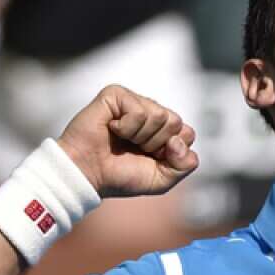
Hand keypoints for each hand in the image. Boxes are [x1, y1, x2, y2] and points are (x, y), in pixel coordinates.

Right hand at [56, 85, 198, 197]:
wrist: (87, 175)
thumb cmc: (120, 176)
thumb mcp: (161, 180)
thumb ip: (184, 165)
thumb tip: (179, 141)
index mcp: (163, 131)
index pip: (188, 133)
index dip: (171, 152)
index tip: (150, 158)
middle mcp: (151, 113)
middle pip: (175, 122)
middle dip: (155, 143)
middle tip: (134, 148)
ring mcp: (134, 102)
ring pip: (160, 115)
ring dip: (139, 136)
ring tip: (122, 139)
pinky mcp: (116, 95)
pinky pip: (138, 111)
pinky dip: (126, 128)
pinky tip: (112, 129)